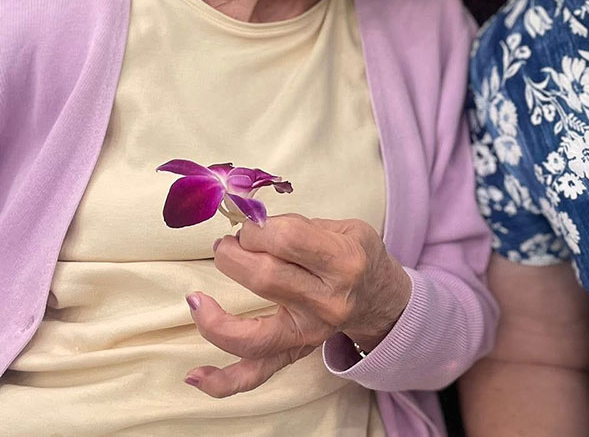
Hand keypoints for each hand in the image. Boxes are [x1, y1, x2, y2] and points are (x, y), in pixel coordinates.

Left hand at [183, 214, 411, 397]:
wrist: (378, 296)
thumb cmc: (356, 253)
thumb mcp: (344, 226)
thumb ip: (298, 225)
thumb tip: (248, 222)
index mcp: (343, 261)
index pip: (288, 239)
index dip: (258, 227)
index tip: (250, 223)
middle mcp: (327, 302)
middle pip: (265, 278)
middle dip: (234, 254)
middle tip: (229, 243)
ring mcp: (309, 334)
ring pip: (253, 335)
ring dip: (216, 316)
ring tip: (197, 297)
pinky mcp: (294, 353)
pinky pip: (255, 374)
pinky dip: (222, 380)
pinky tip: (194, 375)